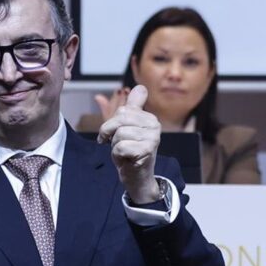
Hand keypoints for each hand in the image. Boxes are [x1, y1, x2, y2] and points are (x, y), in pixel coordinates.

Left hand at [97, 84, 159, 203]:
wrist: (137, 178)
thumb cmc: (129, 153)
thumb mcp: (126, 128)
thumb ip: (130, 108)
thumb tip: (140, 87)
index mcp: (149, 117)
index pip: (122, 111)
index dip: (111, 124)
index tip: (113, 135)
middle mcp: (154, 125)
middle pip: (120, 119)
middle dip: (111, 134)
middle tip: (117, 146)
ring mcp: (153, 137)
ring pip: (120, 134)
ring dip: (115, 147)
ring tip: (124, 153)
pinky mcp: (147, 150)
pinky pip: (121, 147)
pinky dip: (118, 156)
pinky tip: (126, 160)